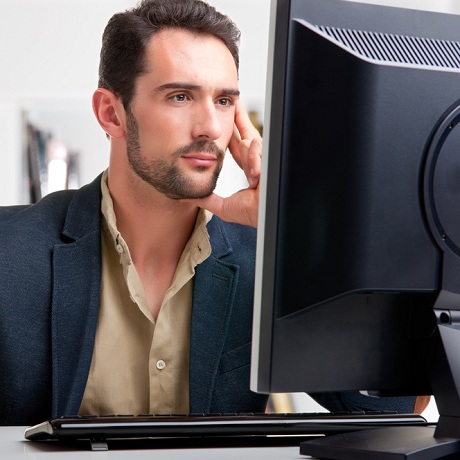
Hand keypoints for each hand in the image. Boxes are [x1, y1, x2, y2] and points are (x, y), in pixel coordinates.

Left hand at [184, 100, 261, 227]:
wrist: (269, 219)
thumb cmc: (251, 215)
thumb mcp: (223, 207)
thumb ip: (205, 199)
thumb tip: (184, 197)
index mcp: (248, 169)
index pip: (238, 145)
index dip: (232, 131)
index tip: (224, 116)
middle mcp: (258, 161)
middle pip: (247, 133)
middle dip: (240, 116)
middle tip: (232, 99)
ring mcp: (266, 159)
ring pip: (253, 142)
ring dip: (249, 155)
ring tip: (252, 176)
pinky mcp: (273, 159)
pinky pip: (260, 150)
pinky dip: (256, 161)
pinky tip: (256, 175)